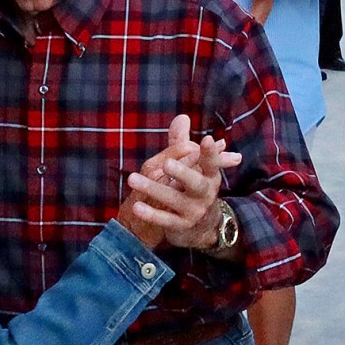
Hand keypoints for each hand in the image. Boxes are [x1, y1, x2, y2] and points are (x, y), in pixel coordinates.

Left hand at [117, 114, 242, 249]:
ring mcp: (195, 210)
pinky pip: (166, 219)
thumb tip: (182, 117)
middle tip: (166, 164)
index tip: (206, 139)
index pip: (211, 162)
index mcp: (210, 175)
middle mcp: (206, 193)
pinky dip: (151, 214)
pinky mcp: (182, 225)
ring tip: (132, 179)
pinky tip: (136, 206)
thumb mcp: (193, 167)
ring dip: (153, 189)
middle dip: (182, 173)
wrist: (200, 227)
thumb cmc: (193, 189)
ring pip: (175, 199)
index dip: (210, 152)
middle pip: (196, 182)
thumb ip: (183, 143)